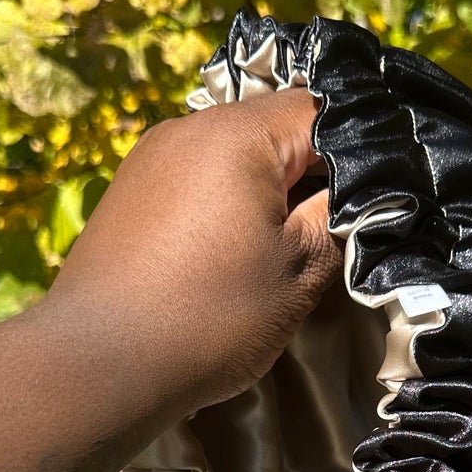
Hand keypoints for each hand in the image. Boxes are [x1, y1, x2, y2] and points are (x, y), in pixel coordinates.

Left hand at [42, 89, 341, 418]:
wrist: (100, 363)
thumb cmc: (211, 315)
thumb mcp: (299, 270)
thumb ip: (339, 216)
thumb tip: (359, 190)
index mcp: (237, 134)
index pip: (321, 108)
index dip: (357, 149)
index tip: (371, 197)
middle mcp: (189, 128)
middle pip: (273, 127)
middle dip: (308, 171)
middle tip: (332, 227)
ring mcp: (152, 157)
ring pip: (232, 153)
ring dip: (265, 189)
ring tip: (279, 246)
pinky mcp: (129, 191)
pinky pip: (196, 177)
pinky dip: (224, 202)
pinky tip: (229, 253)